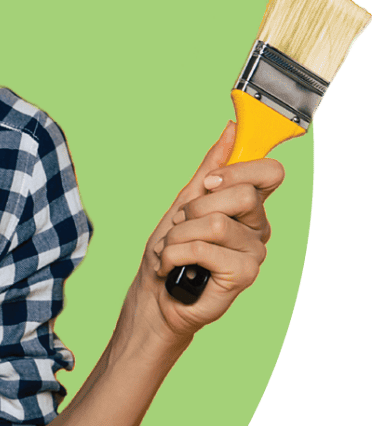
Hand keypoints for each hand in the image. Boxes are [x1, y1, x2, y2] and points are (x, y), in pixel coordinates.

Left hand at [135, 121, 284, 339]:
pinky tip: (172, 266)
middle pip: (242, 194)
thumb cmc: (170, 250)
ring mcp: (254, 252)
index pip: (269, 172)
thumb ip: (211, 167)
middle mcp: (258, 227)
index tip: (208, 183)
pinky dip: (174, 254)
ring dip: (178, 235)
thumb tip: (231, 130)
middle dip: (196, 208)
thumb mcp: (186, 201)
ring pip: (215, 222)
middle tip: (181, 226)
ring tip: (171, 250)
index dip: (237, 170)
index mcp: (249, 206)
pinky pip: (203, 248)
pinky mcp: (244, 275)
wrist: (155, 295)